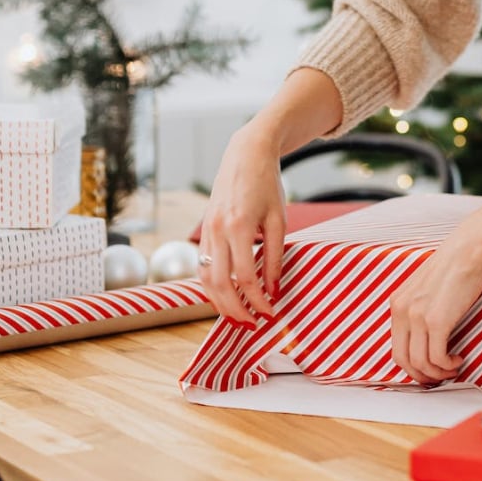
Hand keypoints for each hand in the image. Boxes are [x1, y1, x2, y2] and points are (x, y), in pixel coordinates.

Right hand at [198, 119, 285, 322]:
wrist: (245, 155)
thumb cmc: (267, 184)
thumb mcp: (279, 220)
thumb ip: (275, 257)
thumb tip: (273, 291)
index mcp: (239, 226)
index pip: (246, 277)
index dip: (258, 300)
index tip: (271, 313)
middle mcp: (217, 230)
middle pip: (220, 284)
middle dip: (235, 310)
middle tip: (252, 325)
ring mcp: (206, 230)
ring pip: (205, 278)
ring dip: (219, 303)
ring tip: (237, 318)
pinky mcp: (202, 230)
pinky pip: (201, 266)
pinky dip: (211, 286)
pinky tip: (225, 297)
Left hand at [390, 211, 481, 383]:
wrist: (471, 249)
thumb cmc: (456, 264)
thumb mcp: (426, 287)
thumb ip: (421, 308)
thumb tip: (428, 334)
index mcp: (398, 302)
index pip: (396, 346)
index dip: (412, 365)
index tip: (427, 369)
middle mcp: (402, 310)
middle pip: (403, 360)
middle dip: (421, 375)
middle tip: (438, 377)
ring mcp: (418, 316)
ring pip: (420, 363)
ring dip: (438, 373)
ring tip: (452, 367)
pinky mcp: (436, 321)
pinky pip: (436, 358)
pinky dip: (447, 365)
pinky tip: (458, 358)